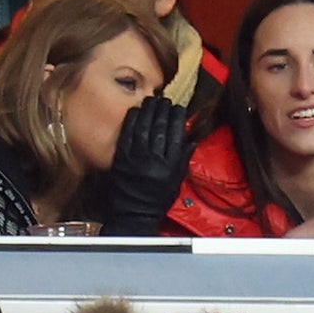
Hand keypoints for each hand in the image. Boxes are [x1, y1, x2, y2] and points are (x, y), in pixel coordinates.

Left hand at [102, 97, 194, 235]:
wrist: (135, 213)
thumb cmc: (158, 199)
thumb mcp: (176, 181)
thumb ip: (183, 160)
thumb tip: (192, 139)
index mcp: (169, 166)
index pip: (176, 135)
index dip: (178, 119)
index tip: (179, 108)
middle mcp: (154, 160)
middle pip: (160, 128)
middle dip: (164, 111)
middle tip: (166, 100)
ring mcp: (136, 158)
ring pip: (144, 128)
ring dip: (148, 111)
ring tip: (152, 100)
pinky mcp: (121, 158)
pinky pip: (127, 135)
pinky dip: (131, 121)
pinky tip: (135, 110)